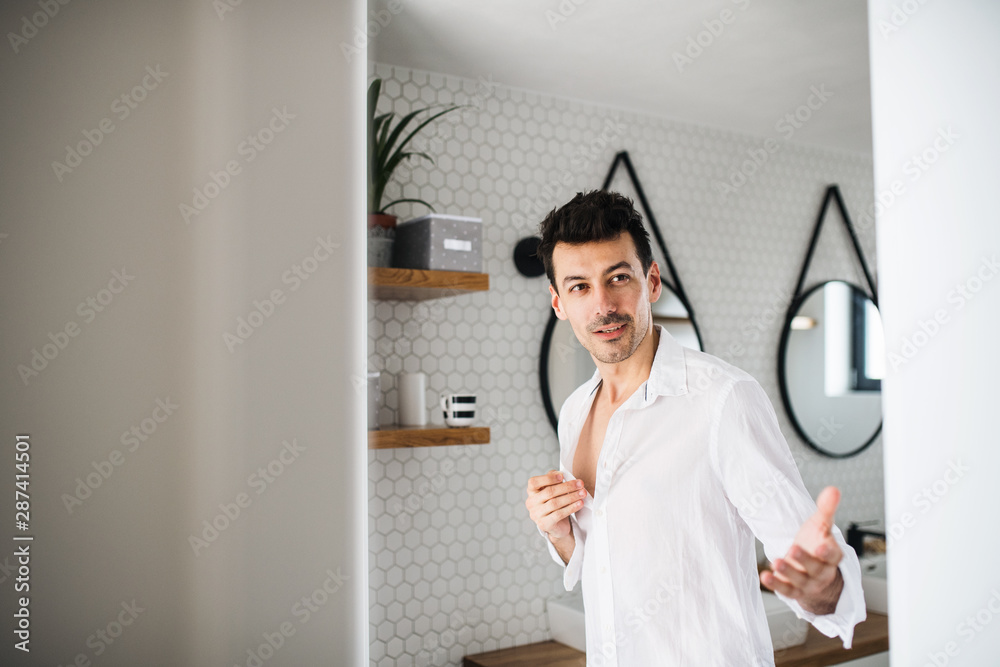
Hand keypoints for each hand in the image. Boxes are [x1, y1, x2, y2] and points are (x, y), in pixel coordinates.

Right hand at [525, 470, 584, 539]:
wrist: (557, 526)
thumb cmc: (555, 503)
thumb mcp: (553, 490)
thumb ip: (554, 480)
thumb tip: (559, 473)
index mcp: (531, 492)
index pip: (534, 482)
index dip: (548, 478)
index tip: (562, 476)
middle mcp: (531, 503)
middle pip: (549, 492)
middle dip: (567, 487)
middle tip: (580, 484)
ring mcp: (536, 515)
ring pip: (555, 503)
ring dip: (571, 497)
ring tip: (583, 493)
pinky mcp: (544, 524)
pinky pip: (559, 514)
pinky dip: (571, 508)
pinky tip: (580, 504)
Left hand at [760, 486, 844, 614]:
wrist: (811, 569)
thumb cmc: (815, 544)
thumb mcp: (820, 525)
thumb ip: (826, 509)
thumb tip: (833, 489)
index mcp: (832, 556)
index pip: (833, 556)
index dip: (828, 552)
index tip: (821, 546)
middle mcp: (822, 572)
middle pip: (816, 569)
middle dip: (804, 560)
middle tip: (793, 549)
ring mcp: (808, 583)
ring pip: (800, 581)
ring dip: (788, 572)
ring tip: (776, 562)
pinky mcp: (794, 591)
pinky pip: (786, 590)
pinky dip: (776, 584)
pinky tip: (765, 576)